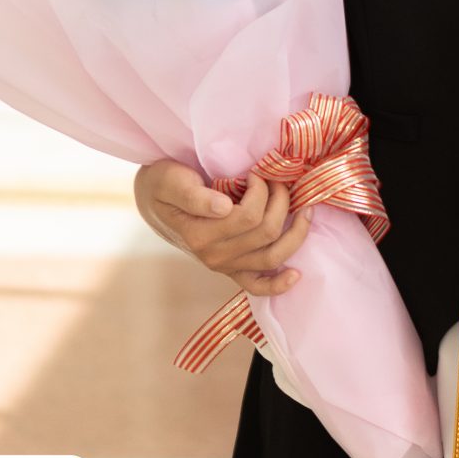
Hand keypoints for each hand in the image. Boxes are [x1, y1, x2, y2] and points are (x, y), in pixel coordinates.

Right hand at [133, 159, 312, 297]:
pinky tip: (296, 275)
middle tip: (276, 179)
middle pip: (266, 232)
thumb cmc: (165, 184)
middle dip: (281, 201)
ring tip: (302, 207)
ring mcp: (225, 266)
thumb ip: (195, 195)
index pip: (248, 216)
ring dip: (296, 231)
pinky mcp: (233, 270)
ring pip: (273, 256)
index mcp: (199, 235)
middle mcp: (213, 256)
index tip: (255, 171)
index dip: (261, 189)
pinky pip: (258, 286)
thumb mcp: (172, 181)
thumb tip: (224, 208)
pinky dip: (278, 284)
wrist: (156, 200)